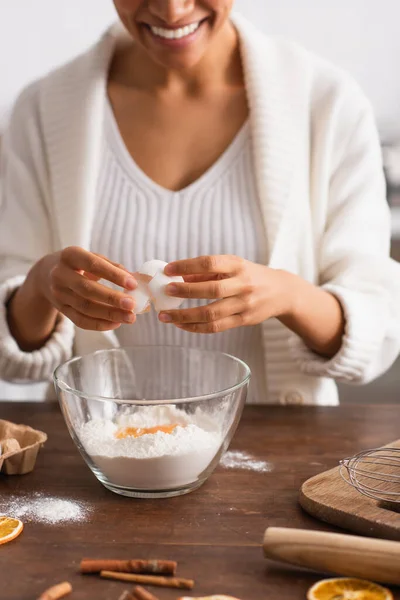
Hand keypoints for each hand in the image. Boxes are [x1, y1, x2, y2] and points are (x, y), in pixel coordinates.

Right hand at [34, 246, 137, 331]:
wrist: (45, 274)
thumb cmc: (77, 264)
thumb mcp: (91, 257)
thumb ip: (112, 266)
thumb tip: (134, 280)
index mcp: (70, 255)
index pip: (93, 265)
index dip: (113, 275)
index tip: (133, 283)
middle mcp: (60, 274)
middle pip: (87, 289)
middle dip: (112, 298)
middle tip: (132, 304)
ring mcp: (58, 294)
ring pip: (85, 308)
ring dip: (110, 314)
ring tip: (130, 317)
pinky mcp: (61, 309)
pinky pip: (80, 320)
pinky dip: (100, 324)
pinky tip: (116, 323)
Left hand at [157, 255, 294, 332]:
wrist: (283, 292)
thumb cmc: (251, 276)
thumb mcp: (234, 266)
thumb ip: (207, 272)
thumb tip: (179, 276)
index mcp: (238, 265)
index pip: (209, 263)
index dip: (187, 266)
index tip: (168, 269)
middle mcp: (243, 284)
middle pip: (211, 290)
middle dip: (185, 291)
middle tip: (166, 291)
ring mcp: (244, 304)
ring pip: (211, 313)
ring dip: (185, 315)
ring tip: (165, 316)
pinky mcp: (244, 320)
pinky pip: (216, 327)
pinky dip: (196, 327)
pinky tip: (181, 325)